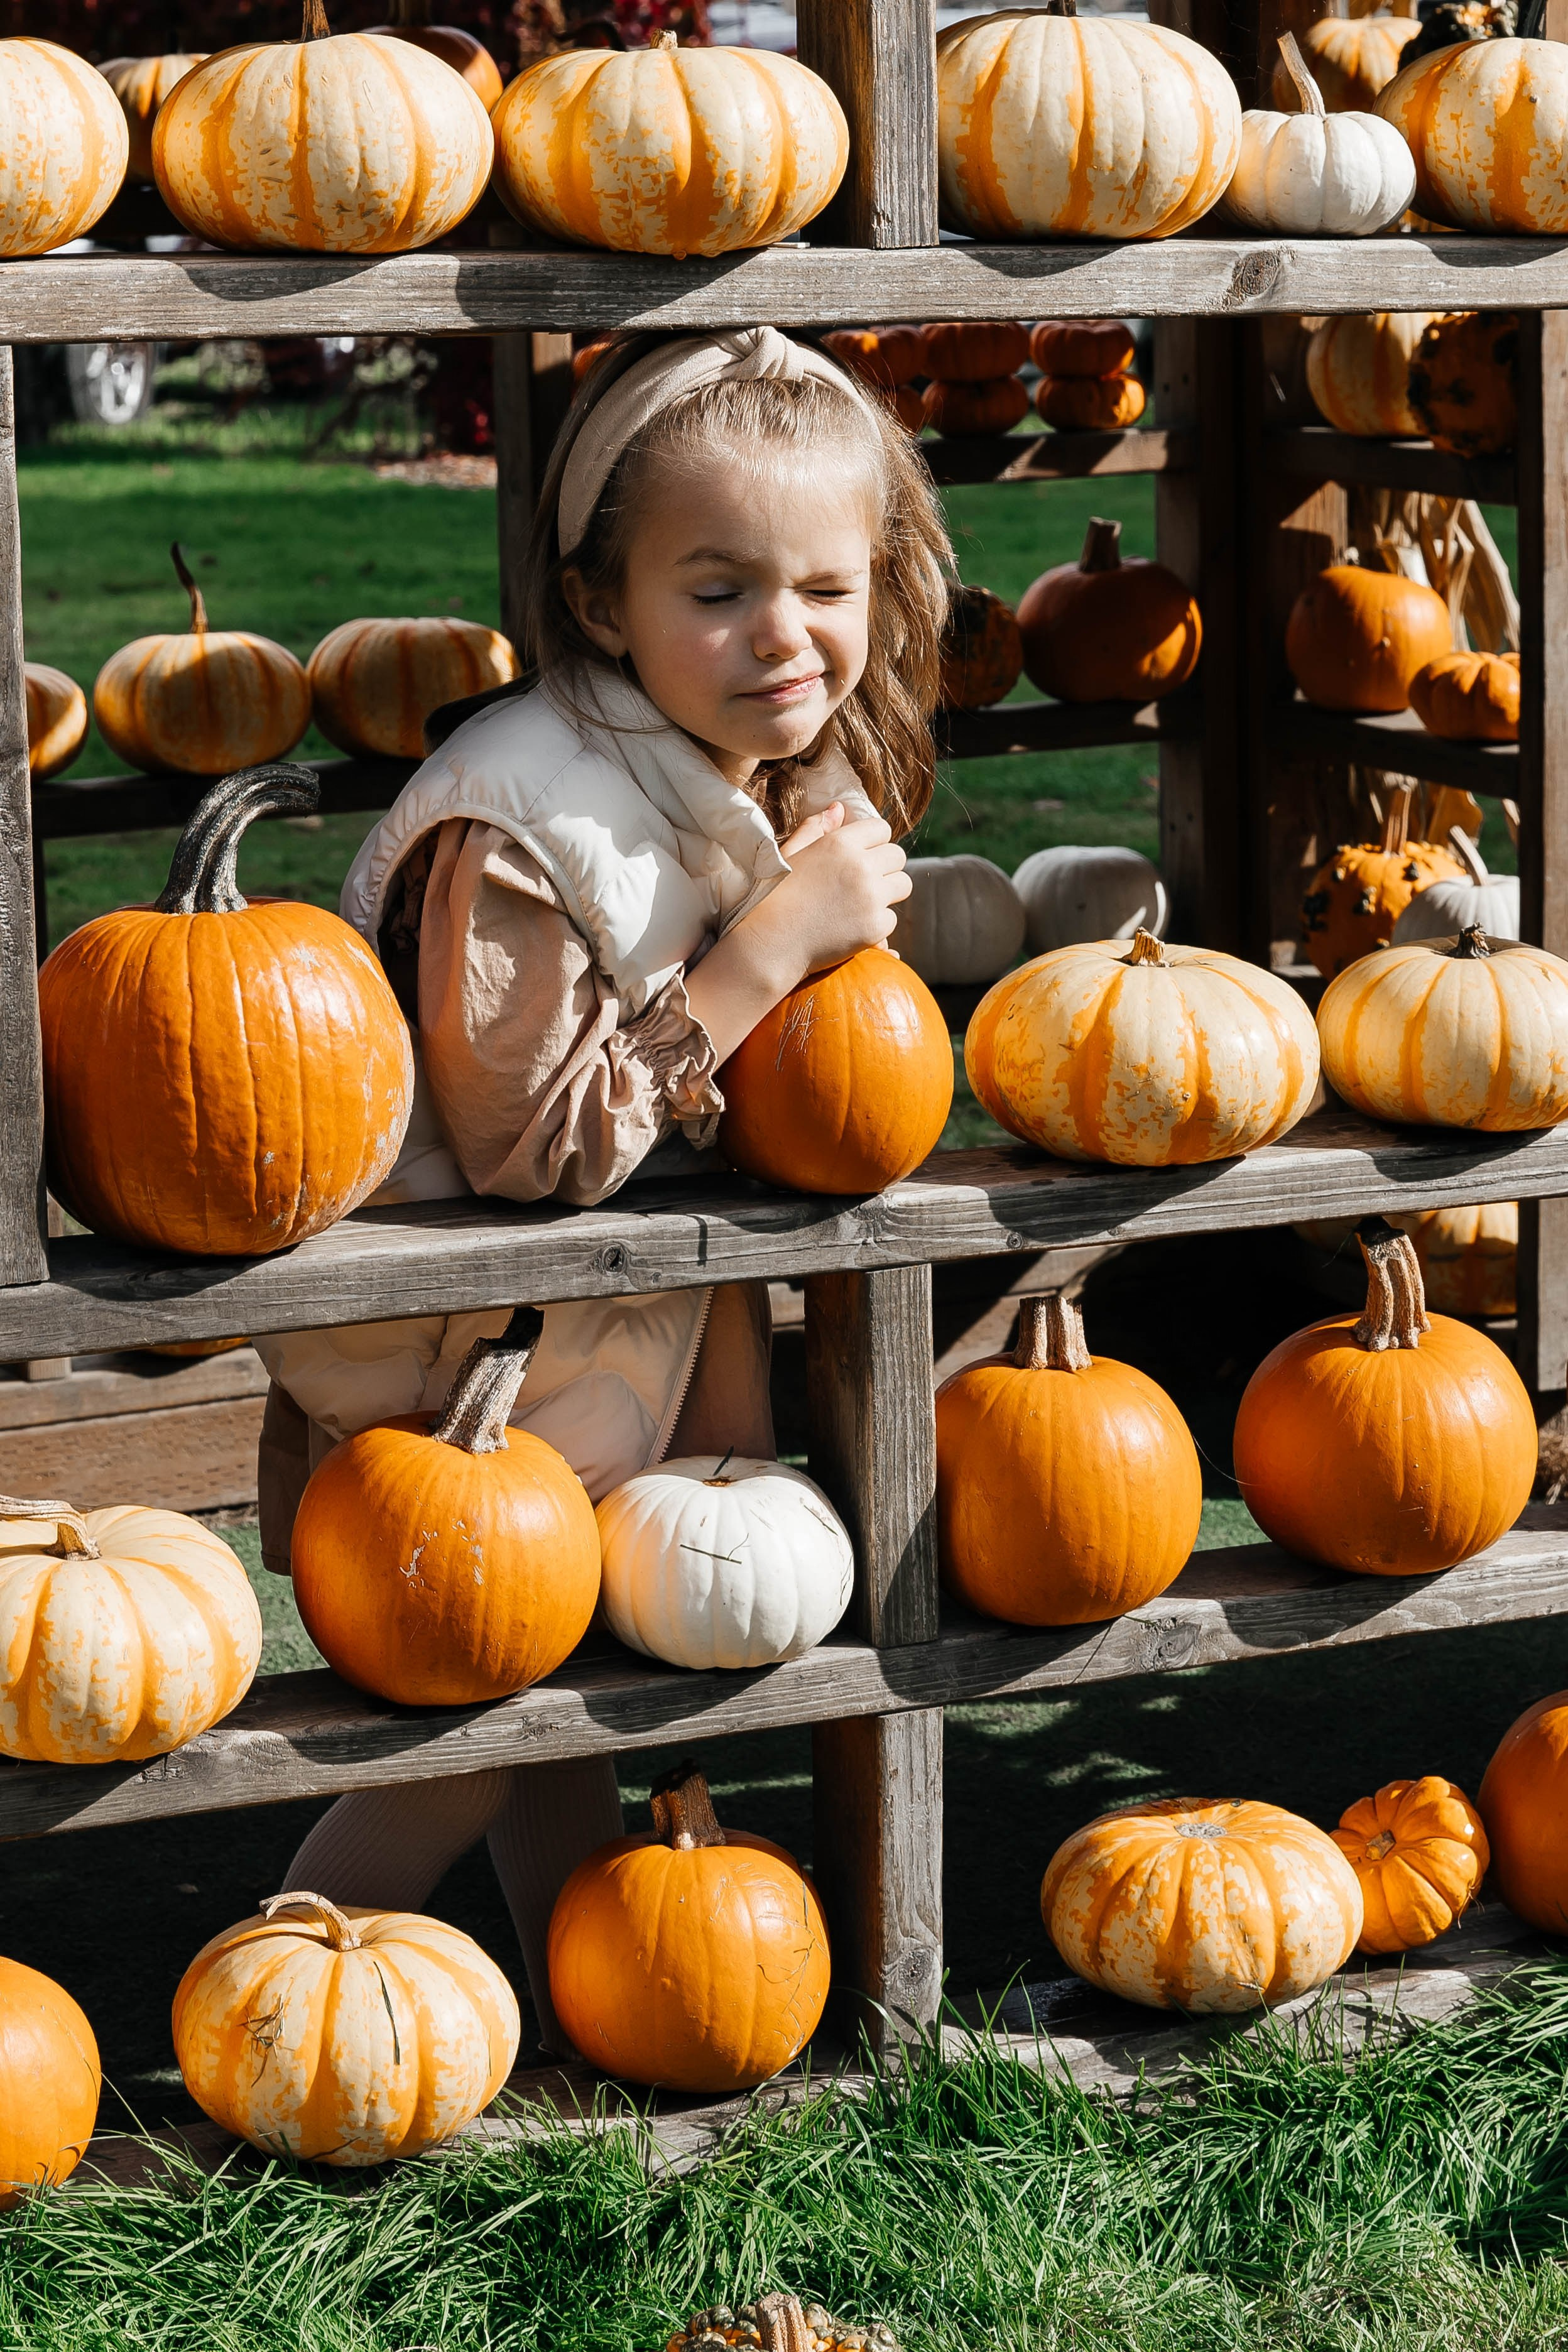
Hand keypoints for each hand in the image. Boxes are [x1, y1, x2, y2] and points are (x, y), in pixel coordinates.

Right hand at [682, 799, 909, 1063]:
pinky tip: (853, 927)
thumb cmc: (774, 897)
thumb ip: (815, 828)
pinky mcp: (875, 926)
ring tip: (864, 903)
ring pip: (903, 885)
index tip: (862, 855)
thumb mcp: (790, 854)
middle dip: (884, 867)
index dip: (873, 842)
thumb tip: (838, 809)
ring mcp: (871, 897)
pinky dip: (877, 924)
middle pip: (897, 856)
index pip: (881, 829)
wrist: (769, 942)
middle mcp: (861, 866)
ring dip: (888, 893)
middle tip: (864, 882)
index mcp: (840, 843)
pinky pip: (892, 918)